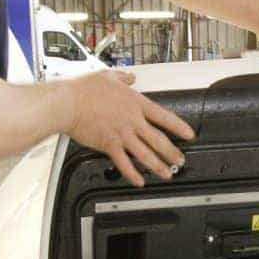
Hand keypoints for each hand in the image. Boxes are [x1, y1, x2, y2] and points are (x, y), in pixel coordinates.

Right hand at [64, 70, 195, 187]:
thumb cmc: (85, 90)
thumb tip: (130, 77)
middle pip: (159, 140)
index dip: (180, 127)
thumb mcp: (108, 76)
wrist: (68, 103)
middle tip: (180, 160)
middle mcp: (133, 121)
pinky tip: (139, 181)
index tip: (189, 135)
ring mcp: (122, 135)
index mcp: (136, 103)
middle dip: (173, 152)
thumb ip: (123, 78)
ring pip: (146, 154)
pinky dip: (133, 174)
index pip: (165, 117)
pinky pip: (124, 164)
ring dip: (159, 166)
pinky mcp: (109, 146)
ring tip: (167, 174)